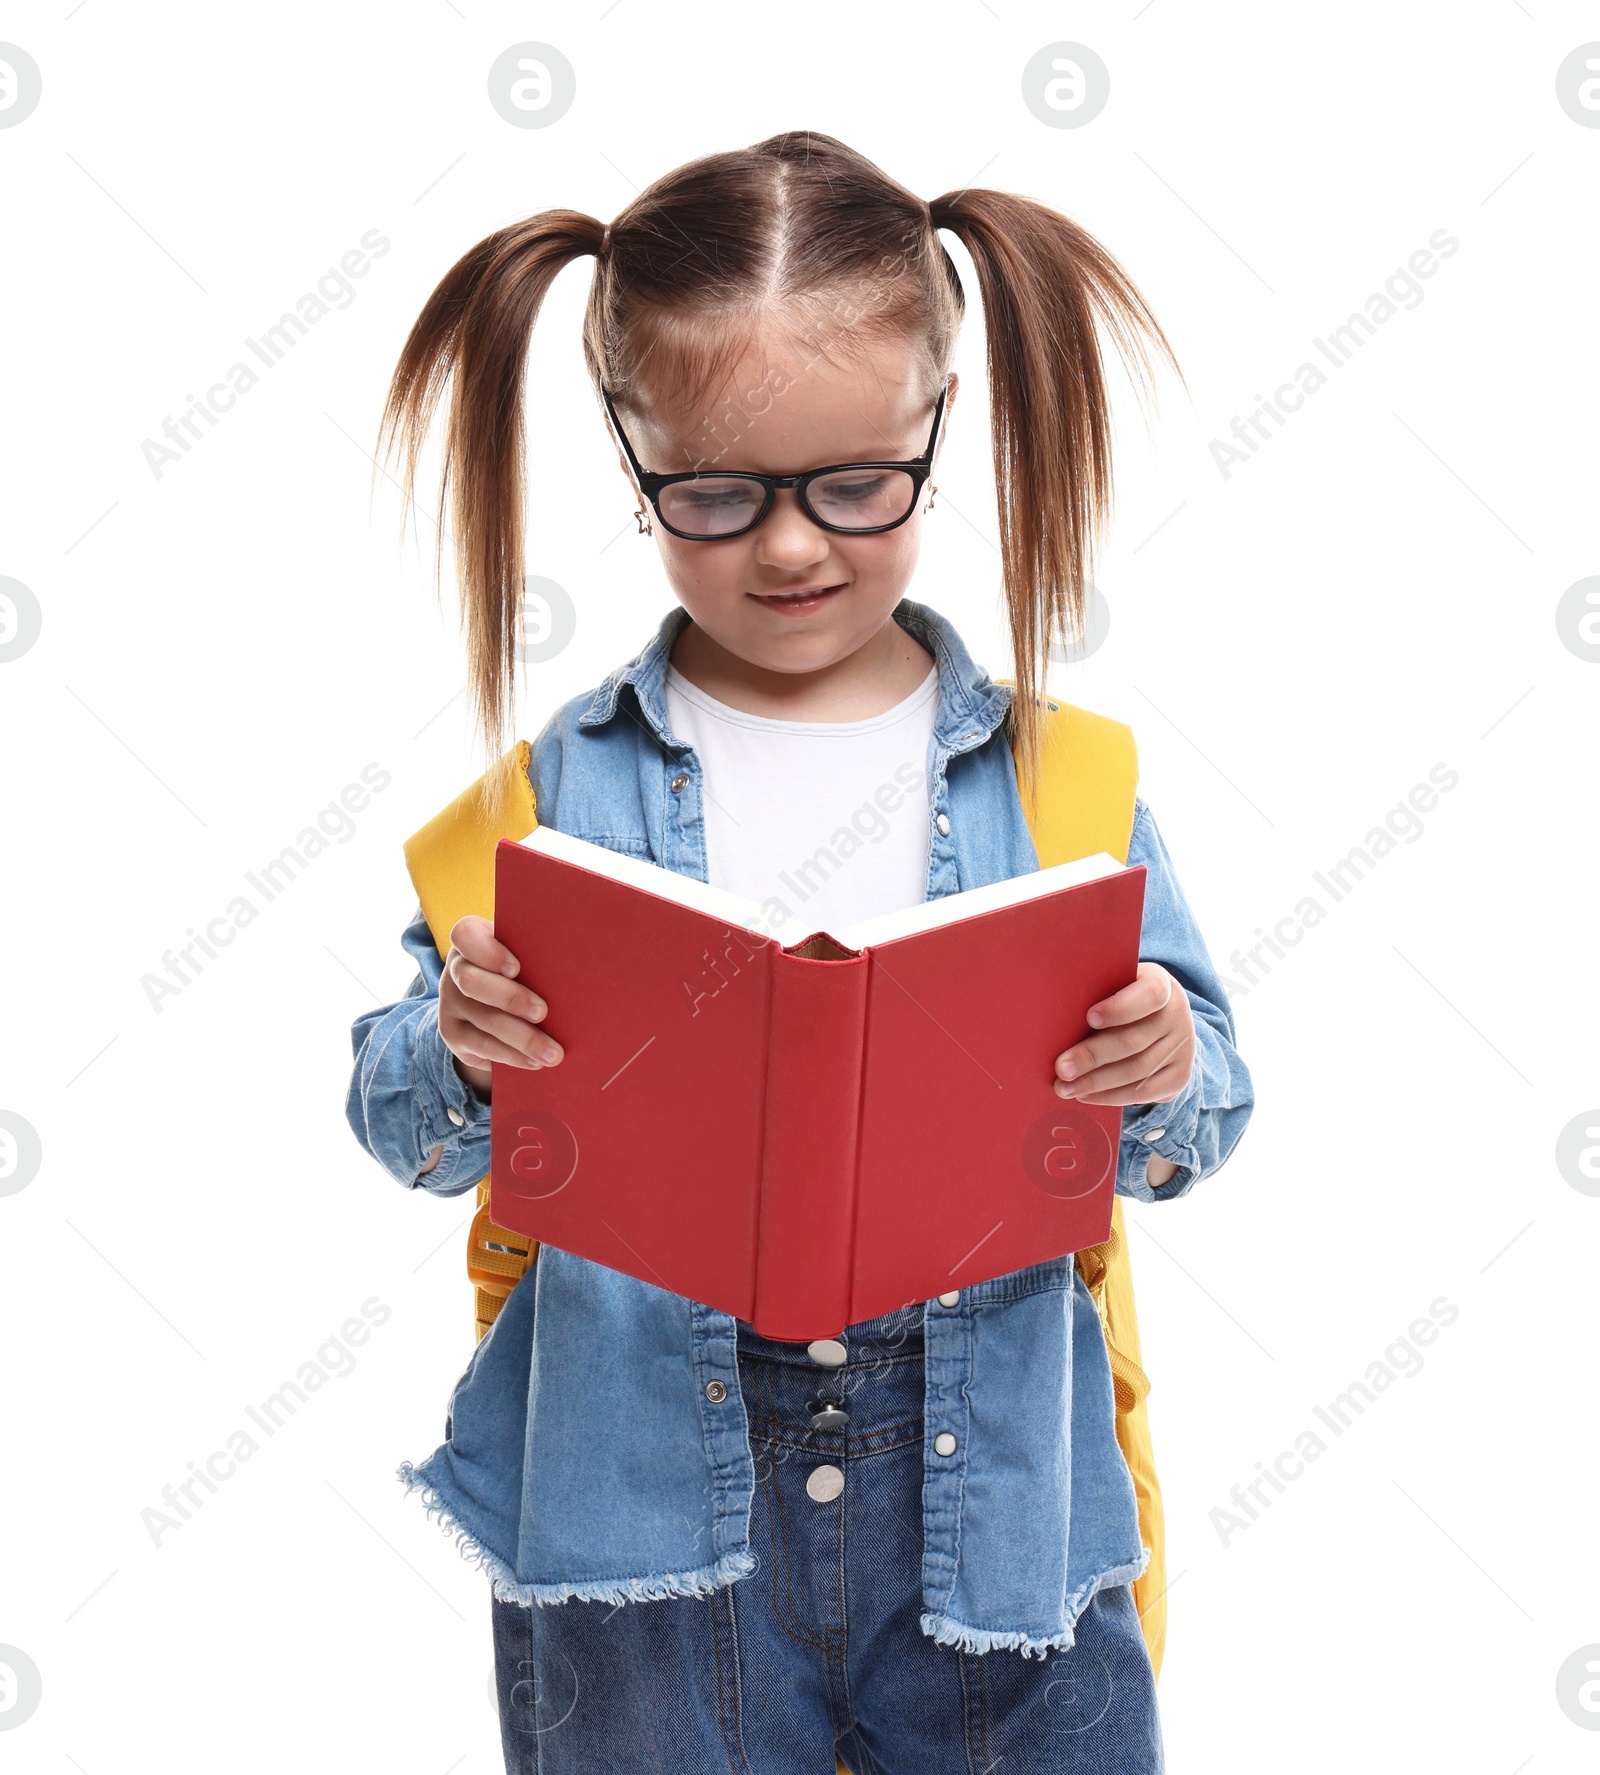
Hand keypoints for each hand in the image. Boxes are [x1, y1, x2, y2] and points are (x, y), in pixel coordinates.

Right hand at [438, 915, 562, 1093]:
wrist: (493, 1002)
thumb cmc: (522, 970)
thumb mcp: (525, 956)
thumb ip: (537, 956)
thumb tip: (581, 966)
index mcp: (470, 940)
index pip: (464, 935)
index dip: (488, 952)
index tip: (517, 968)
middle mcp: (455, 968)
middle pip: (472, 982)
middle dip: (511, 999)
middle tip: (543, 1012)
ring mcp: (449, 1002)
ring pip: (483, 1021)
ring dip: (522, 1038)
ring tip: (553, 1053)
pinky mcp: (451, 1033)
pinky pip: (482, 1047)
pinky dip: (512, 1056)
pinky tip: (534, 1062)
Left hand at [1053, 962, 1193, 1108]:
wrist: (1162, 1019)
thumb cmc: (1122, 998)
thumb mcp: (1115, 985)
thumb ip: (1096, 995)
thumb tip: (1056, 1020)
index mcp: (1161, 984)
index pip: (1149, 995)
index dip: (1120, 1008)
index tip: (1089, 1018)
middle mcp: (1177, 1015)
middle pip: (1133, 1041)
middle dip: (1092, 1057)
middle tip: (1061, 1068)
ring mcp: (1183, 1048)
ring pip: (1136, 1071)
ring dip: (1096, 1083)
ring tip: (1066, 1087)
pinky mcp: (1180, 1076)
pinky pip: (1144, 1092)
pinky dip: (1112, 1097)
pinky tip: (1088, 1095)